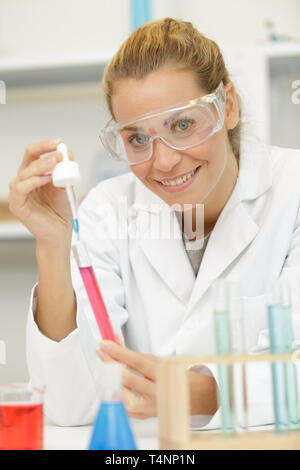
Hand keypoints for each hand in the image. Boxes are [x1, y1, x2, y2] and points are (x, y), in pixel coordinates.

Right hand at [8, 139, 73, 245]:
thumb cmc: (60, 211)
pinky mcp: (17, 205)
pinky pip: (21, 188)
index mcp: (32, 175)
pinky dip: (34, 181)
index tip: (58, 143)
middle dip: (43, 151)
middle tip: (58, 151)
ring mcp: (18, 193)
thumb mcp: (65, 186)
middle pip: (28, 159)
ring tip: (56, 163)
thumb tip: (67, 152)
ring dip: (42, 166)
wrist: (59, 232)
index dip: (44, 146)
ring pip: (25, 173)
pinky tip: (47, 179)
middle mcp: (23, 182)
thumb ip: (65, 170)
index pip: (33, 154)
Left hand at [96, 339, 217, 419]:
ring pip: (124, 397)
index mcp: (165, 376)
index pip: (138, 363)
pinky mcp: (143, 416)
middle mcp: (158, 394)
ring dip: (112, 380)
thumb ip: (135, 354)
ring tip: (105, 366)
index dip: (120, 352)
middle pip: (129, 380)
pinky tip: (113, 382)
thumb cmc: (175, 376)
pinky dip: (117, 392)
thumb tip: (116, 342)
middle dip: (111, 364)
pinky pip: (125, 406)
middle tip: (101, 352)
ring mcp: (150, 408)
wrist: (192, 396)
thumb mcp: (158, 360)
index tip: (107, 344)